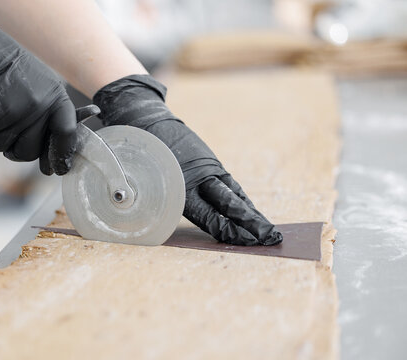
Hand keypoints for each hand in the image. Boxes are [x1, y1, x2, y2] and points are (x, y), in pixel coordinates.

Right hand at [0, 17, 76, 174]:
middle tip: (6, 130)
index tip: (58, 169)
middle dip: (16, 148)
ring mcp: (12, 111)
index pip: (67, 133)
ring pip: (4, 148)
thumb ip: (51, 112)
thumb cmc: (6, 69)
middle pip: (30, 151)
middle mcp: (37, 105)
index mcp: (54, 97)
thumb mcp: (40, 84)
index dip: (62, 155)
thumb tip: (64, 146)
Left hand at [93, 75, 281, 245]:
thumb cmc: (142, 156)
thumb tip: (162, 223)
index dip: (228, 229)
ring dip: (252, 213)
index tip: (247, 241)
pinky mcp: (210, 162)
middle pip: (228, 204)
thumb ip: (161, 201)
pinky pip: (230, 185)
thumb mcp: (148, 180)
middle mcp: (197, 178)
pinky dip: (242, 199)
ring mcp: (207, 169)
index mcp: (179, 186)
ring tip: (268, 230)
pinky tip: (252, 211)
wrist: (145, 122)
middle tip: (268, 238)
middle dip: (250, 223)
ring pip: (233, 194)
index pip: (209, 215)